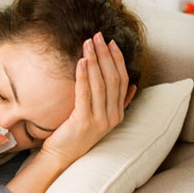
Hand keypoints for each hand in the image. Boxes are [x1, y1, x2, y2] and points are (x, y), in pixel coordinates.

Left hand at [40, 32, 136, 166]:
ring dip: (94, 61)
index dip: (117, 60)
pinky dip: (83, 76)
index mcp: (117, 113)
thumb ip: (116, 103)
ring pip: (101, 84)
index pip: (122, 80)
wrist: (61, 156)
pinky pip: (85, 94)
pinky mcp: (84, 122)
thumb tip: (132, 87)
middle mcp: (112, 116)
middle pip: (113, 78)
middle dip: (105, 55)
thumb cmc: (75, 134)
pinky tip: (80, 62)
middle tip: (97, 36)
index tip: (110, 42)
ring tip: (88, 44)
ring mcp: (99, 120)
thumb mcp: (99, 117)